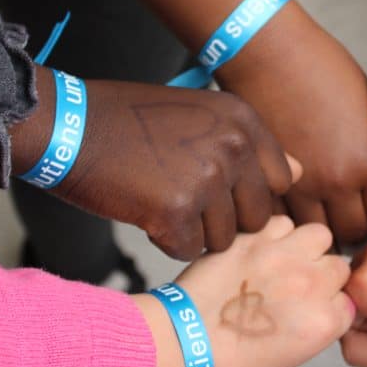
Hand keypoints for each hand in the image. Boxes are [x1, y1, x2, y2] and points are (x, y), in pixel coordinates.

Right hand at [11, 69, 300, 259]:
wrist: (70, 126)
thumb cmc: (132, 122)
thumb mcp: (201, 116)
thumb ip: (249, 146)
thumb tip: (296, 173)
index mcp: (243, 121)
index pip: (281, 181)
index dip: (250, 195)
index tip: (221, 193)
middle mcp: (233, 146)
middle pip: (257, 217)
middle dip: (226, 219)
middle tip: (185, 202)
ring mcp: (207, 178)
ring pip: (225, 239)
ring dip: (195, 231)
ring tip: (160, 201)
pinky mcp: (176, 211)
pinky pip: (189, 249)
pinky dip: (167, 241)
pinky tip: (145, 213)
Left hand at [132, 216, 355, 366]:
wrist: (183, 342)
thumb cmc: (231, 359)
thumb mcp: (290, 354)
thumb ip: (315, 321)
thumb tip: (323, 297)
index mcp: (323, 322)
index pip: (349, 300)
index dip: (330, 303)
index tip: (311, 309)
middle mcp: (311, 285)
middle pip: (338, 265)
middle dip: (322, 274)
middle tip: (296, 285)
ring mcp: (283, 257)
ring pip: (318, 234)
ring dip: (305, 246)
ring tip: (282, 261)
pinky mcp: (254, 238)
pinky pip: (281, 221)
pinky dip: (275, 233)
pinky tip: (260, 250)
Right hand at [218, 5, 366, 246]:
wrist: (270, 53)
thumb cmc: (323, 68)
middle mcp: (337, 181)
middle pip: (356, 234)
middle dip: (356, 231)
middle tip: (350, 219)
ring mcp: (300, 184)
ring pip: (317, 233)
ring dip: (322, 229)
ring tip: (321, 217)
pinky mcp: (268, 180)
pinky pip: (284, 219)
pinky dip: (291, 218)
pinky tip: (293, 205)